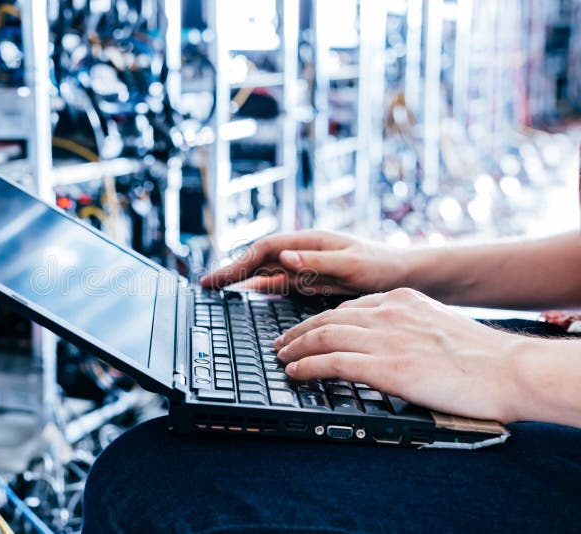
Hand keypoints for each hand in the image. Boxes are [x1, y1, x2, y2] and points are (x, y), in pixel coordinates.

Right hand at [200, 230, 409, 295]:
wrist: (406, 273)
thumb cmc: (382, 265)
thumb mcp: (351, 265)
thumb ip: (316, 262)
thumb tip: (281, 258)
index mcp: (309, 242)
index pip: (265, 250)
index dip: (239, 262)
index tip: (219, 278)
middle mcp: (303, 251)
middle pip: (258, 258)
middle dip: (231, 270)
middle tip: (205, 284)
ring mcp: (305, 265)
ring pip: (265, 270)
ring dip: (241, 277)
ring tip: (217, 288)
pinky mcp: (311, 279)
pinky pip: (279, 282)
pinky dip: (259, 286)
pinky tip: (247, 293)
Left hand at [274, 288, 524, 422]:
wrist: (508, 369)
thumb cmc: (479, 355)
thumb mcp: (435, 325)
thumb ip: (406, 327)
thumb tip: (388, 344)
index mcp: (400, 300)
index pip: (347, 307)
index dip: (319, 320)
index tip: (307, 330)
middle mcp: (387, 313)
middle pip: (327, 319)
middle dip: (298, 332)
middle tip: (282, 344)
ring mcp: (385, 339)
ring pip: (323, 337)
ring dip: (296, 348)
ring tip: (282, 358)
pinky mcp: (386, 367)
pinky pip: (333, 363)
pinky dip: (308, 367)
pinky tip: (296, 373)